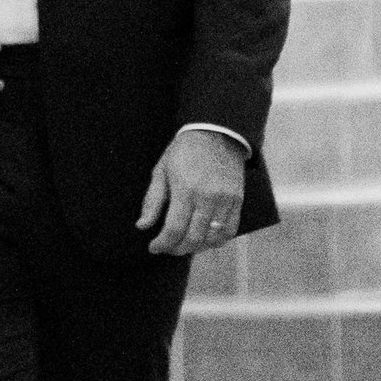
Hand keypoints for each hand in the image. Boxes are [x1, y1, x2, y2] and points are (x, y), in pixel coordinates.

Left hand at [136, 128, 246, 258]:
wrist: (215, 132)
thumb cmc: (184, 151)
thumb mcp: (161, 170)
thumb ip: (152, 200)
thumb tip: (142, 226)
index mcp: (185, 189)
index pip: (174, 229)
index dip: (163, 244)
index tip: (154, 247)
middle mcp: (207, 198)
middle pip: (193, 238)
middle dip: (177, 249)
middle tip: (168, 247)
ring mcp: (225, 200)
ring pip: (212, 239)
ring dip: (197, 247)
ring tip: (186, 244)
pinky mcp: (238, 200)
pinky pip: (230, 231)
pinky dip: (217, 241)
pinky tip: (206, 238)